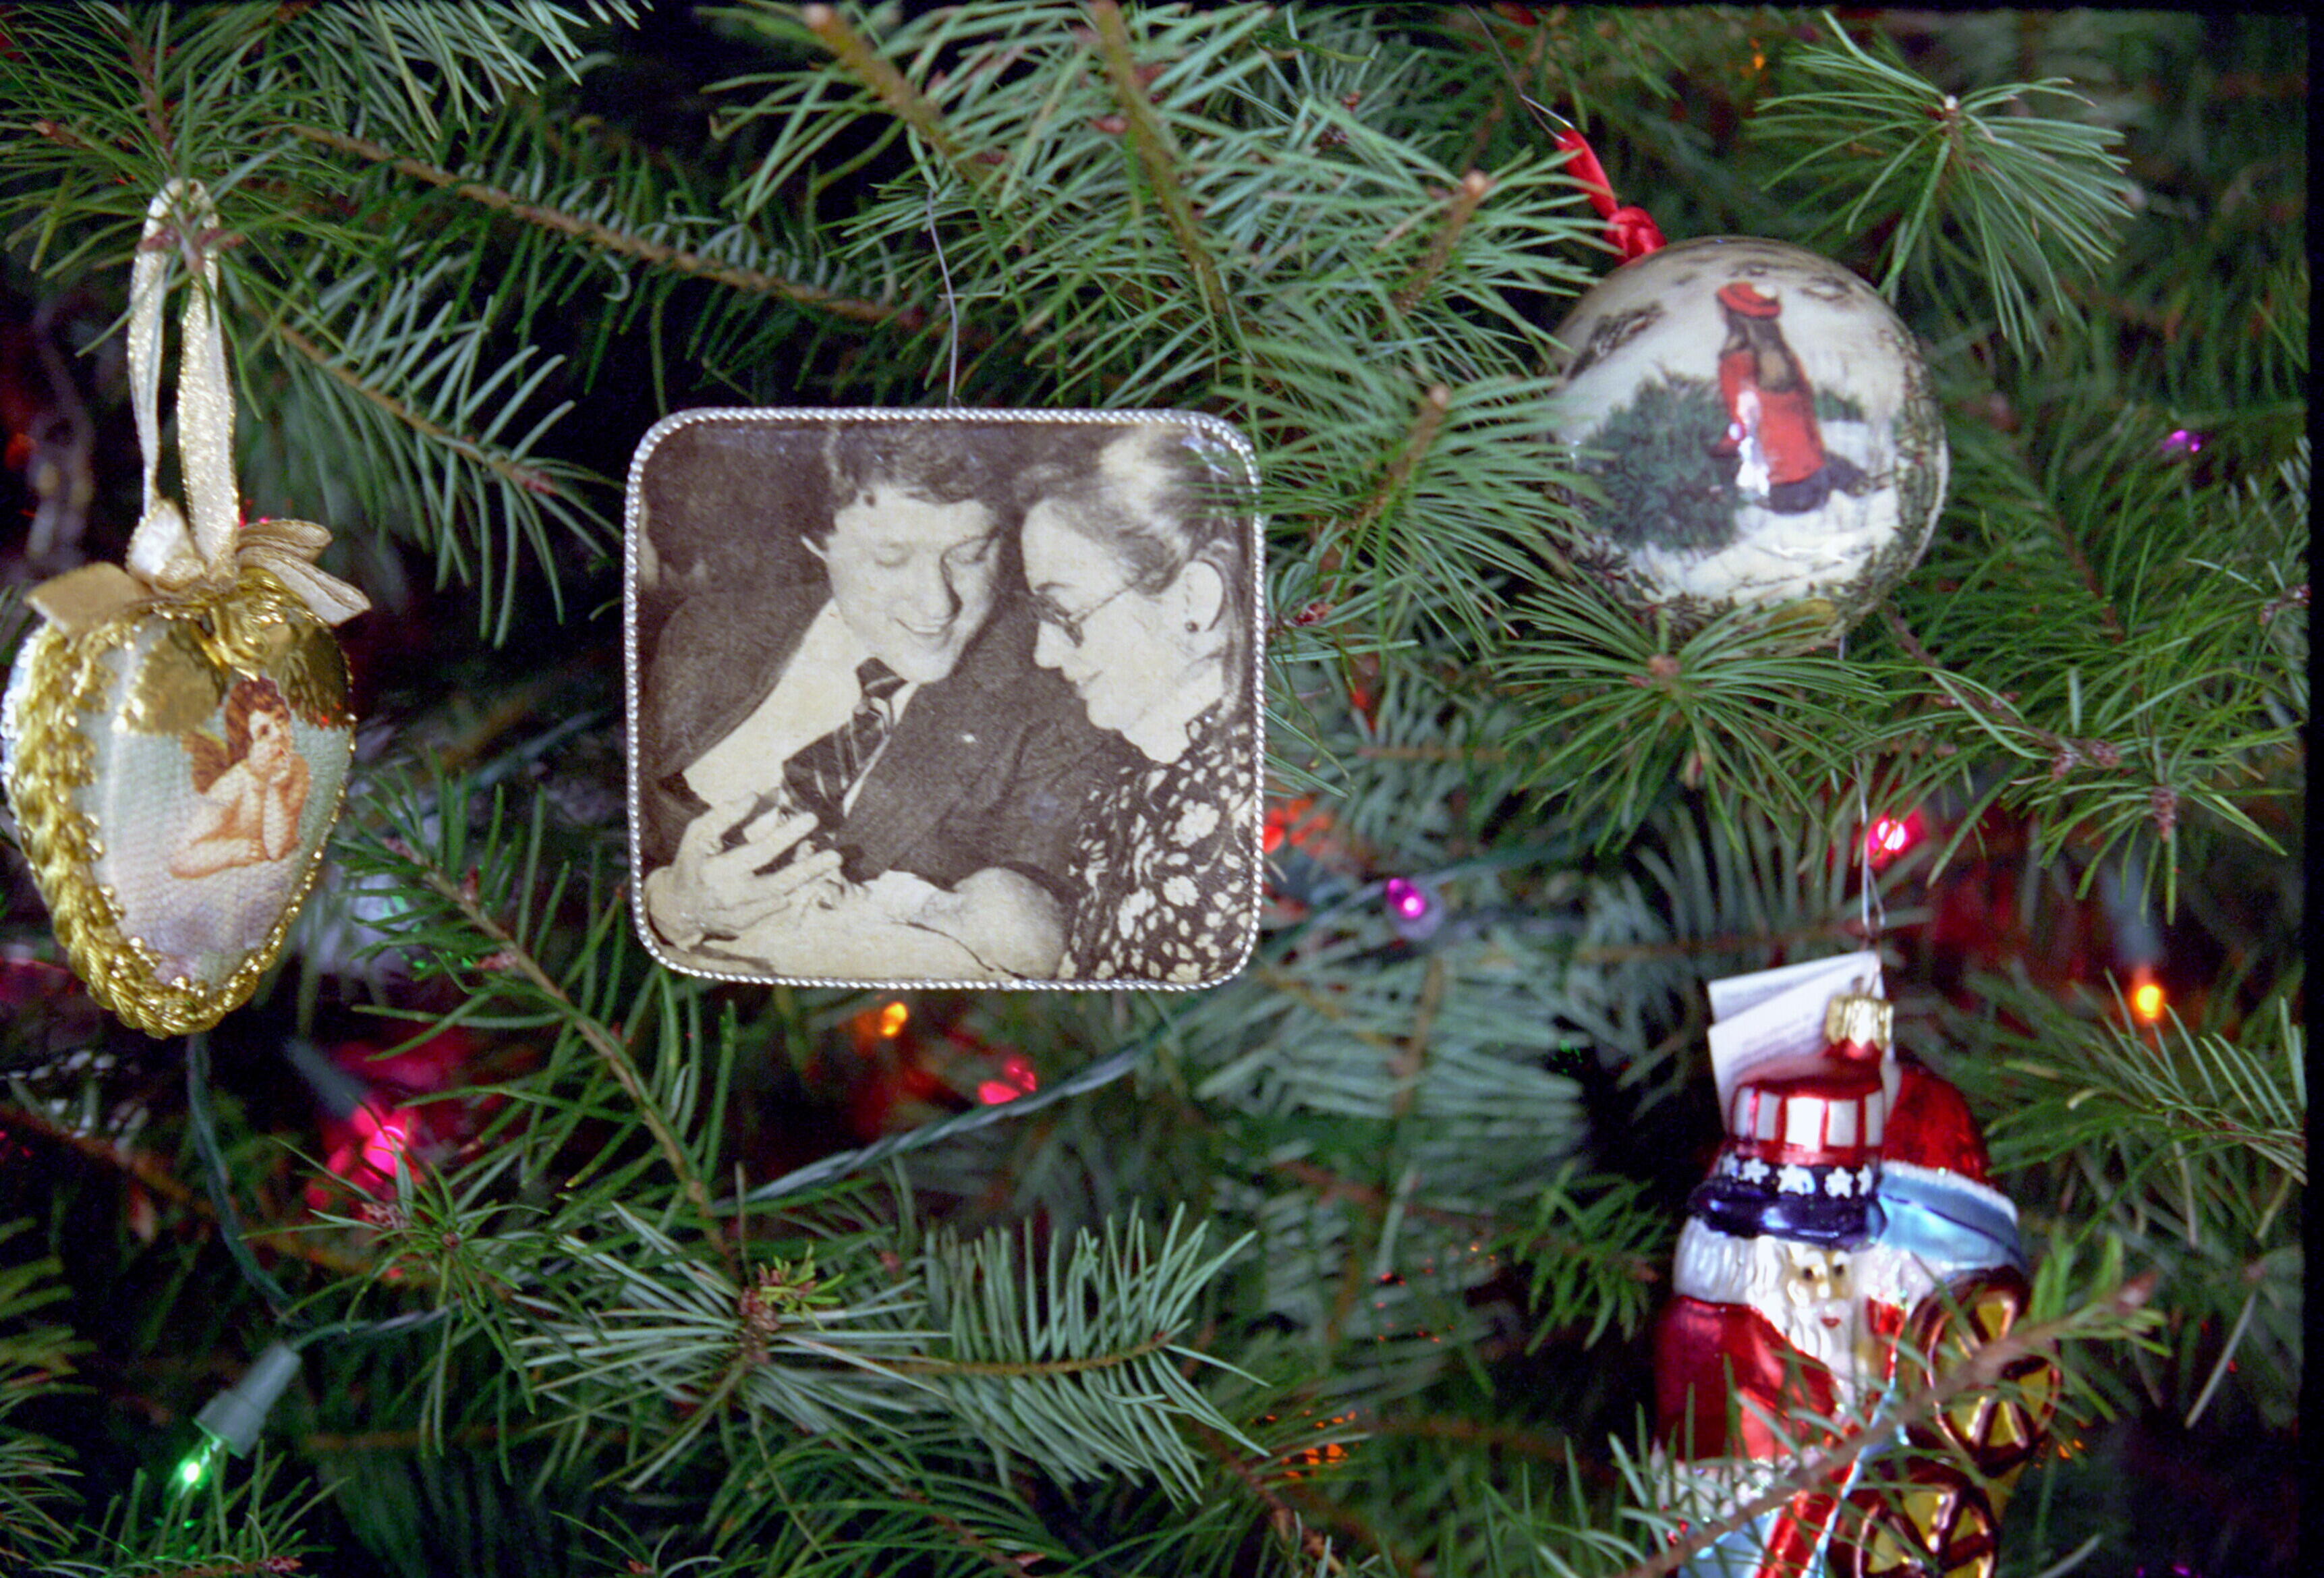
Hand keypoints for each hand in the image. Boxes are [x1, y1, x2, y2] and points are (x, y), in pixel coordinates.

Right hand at [647, 798, 839, 944]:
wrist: (678, 906)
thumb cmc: (692, 861)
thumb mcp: (697, 834)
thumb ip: (723, 815)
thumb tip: (755, 796)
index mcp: (717, 871)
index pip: (760, 851)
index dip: (787, 834)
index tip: (811, 818)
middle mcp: (731, 896)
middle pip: (778, 882)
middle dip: (809, 867)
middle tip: (836, 854)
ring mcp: (740, 914)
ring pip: (782, 897)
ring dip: (809, 879)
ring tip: (832, 860)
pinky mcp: (747, 924)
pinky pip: (777, 907)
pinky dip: (795, 890)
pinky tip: (811, 875)